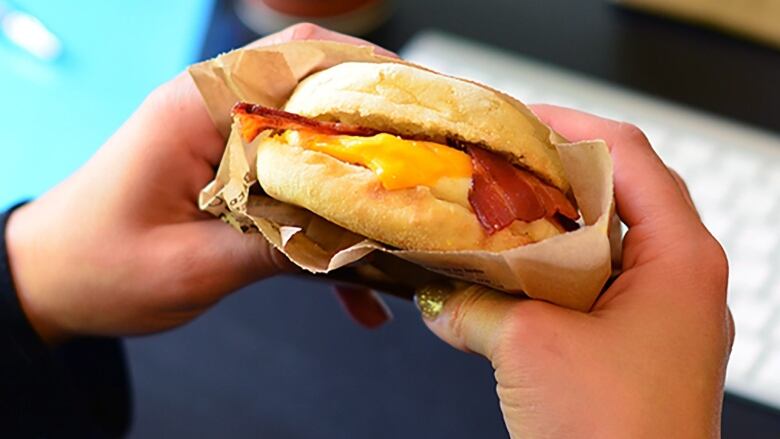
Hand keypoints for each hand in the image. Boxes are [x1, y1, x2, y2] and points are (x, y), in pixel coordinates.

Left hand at [5, 23, 394, 344]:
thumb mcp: (189, 266)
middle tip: (440, 160)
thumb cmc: (98, 268)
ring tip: (413, 221)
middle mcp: (217, 112)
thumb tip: (354, 234)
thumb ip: (272, 243)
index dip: (369, 73)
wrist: (51, 280)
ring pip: (318, 142)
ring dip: (365, 179)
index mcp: (196, 110)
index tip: (425, 106)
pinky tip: (362, 292)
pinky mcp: (236, 174)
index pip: (296, 60)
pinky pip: (299, 188)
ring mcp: (228, 142)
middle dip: (384, 124)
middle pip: (320, 91)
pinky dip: (333, 230)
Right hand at [415, 105, 732, 437]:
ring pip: (605, 240)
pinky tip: (511, 278)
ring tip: (499, 216)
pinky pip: (597, 284)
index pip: (627, 152)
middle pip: (618, 190)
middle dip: (552, 174)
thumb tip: (439, 294)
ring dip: (551, 225)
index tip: (515, 121)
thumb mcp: (528, 349)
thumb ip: (475, 306)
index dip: (566, 124)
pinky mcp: (641, 345)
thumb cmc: (617, 436)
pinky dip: (554, 271)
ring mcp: (666, 313)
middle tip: (498, 167)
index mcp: (680, 258)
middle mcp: (683, 278)